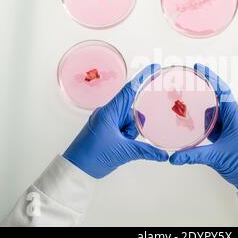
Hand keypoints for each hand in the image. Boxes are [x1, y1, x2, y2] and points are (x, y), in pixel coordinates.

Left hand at [64, 64, 168, 178]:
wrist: (75, 170)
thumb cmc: (92, 156)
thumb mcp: (123, 152)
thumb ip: (146, 151)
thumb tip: (162, 154)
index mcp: (109, 112)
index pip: (129, 90)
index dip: (142, 77)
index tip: (154, 67)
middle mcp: (107, 113)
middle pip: (131, 109)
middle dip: (135, 123)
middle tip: (128, 137)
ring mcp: (106, 121)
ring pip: (128, 121)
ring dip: (130, 133)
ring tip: (122, 146)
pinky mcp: (105, 130)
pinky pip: (122, 127)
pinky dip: (126, 137)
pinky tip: (122, 146)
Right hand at [170, 64, 237, 190]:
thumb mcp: (216, 158)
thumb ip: (193, 155)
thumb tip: (174, 158)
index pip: (222, 92)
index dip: (210, 78)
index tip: (199, 67)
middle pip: (220, 106)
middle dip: (207, 111)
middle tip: (195, 116)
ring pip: (225, 117)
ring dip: (214, 123)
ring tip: (208, 136)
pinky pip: (231, 124)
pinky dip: (221, 128)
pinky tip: (214, 139)